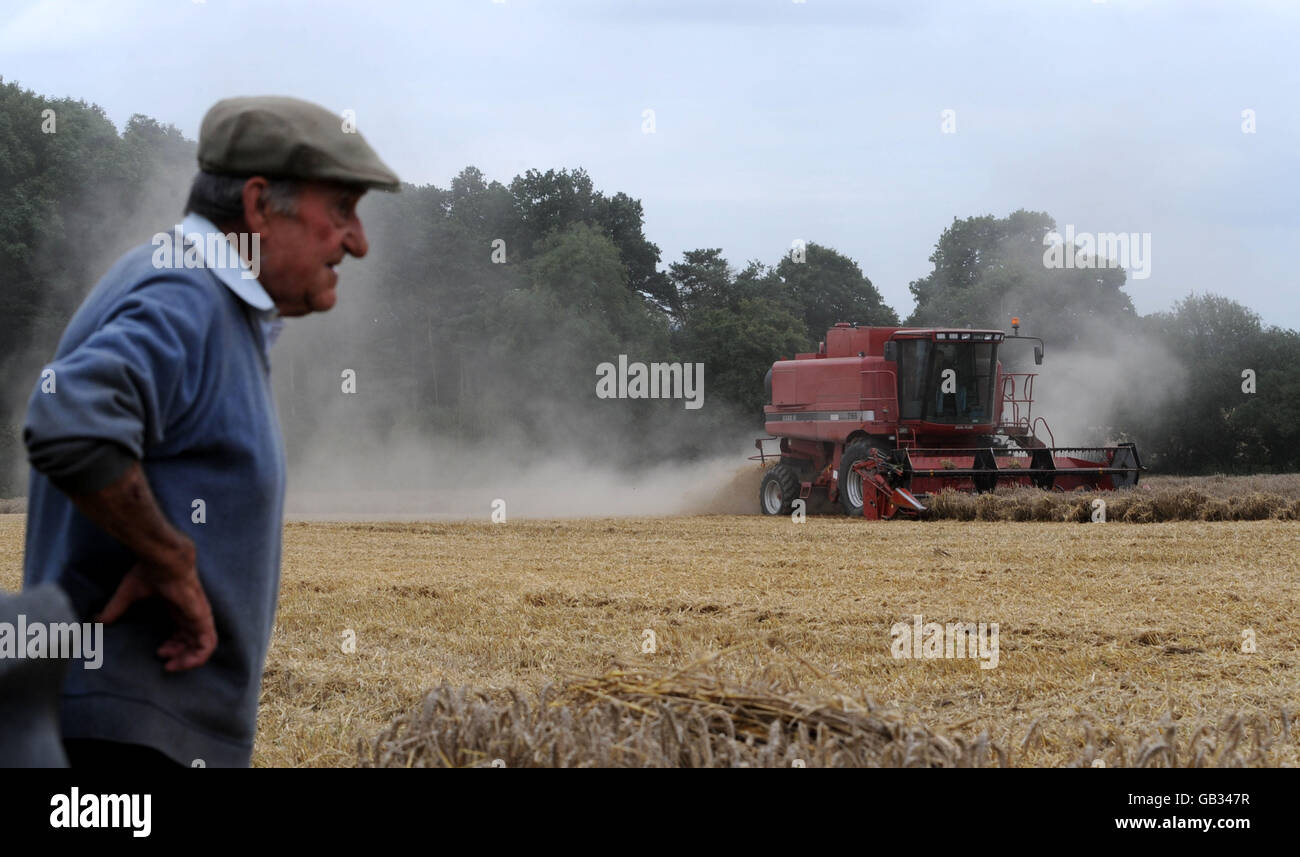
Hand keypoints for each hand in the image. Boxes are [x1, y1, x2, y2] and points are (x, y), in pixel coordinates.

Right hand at [96, 546, 217, 671]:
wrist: (163, 560)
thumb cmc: (150, 572)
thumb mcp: (128, 595)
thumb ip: (114, 609)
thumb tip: (96, 621)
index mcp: (179, 609)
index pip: (183, 632)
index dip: (174, 645)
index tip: (159, 653)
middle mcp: (191, 614)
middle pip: (193, 641)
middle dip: (181, 655)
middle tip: (167, 664)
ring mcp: (199, 616)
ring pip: (203, 646)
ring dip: (190, 660)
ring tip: (173, 666)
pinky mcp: (202, 618)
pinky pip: (208, 643)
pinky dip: (198, 657)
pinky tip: (183, 662)